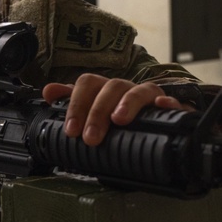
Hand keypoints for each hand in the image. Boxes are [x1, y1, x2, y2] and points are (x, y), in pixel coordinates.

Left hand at [41, 73, 186, 145]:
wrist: (157, 130)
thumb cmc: (121, 123)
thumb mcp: (94, 115)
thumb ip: (73, 103)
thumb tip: (48, 92)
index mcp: (106, 91)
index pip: (88, 84)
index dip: (77, 104)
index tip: (71, 130)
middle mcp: (127, 90)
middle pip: (112, 87)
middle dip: (98, 112)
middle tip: (90, 138)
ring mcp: (150, 97)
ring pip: (139, 90)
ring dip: (127, 103)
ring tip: (119, 120)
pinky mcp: (171, 108)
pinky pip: (173, 100)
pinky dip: (168, 101)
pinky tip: (162, 105)